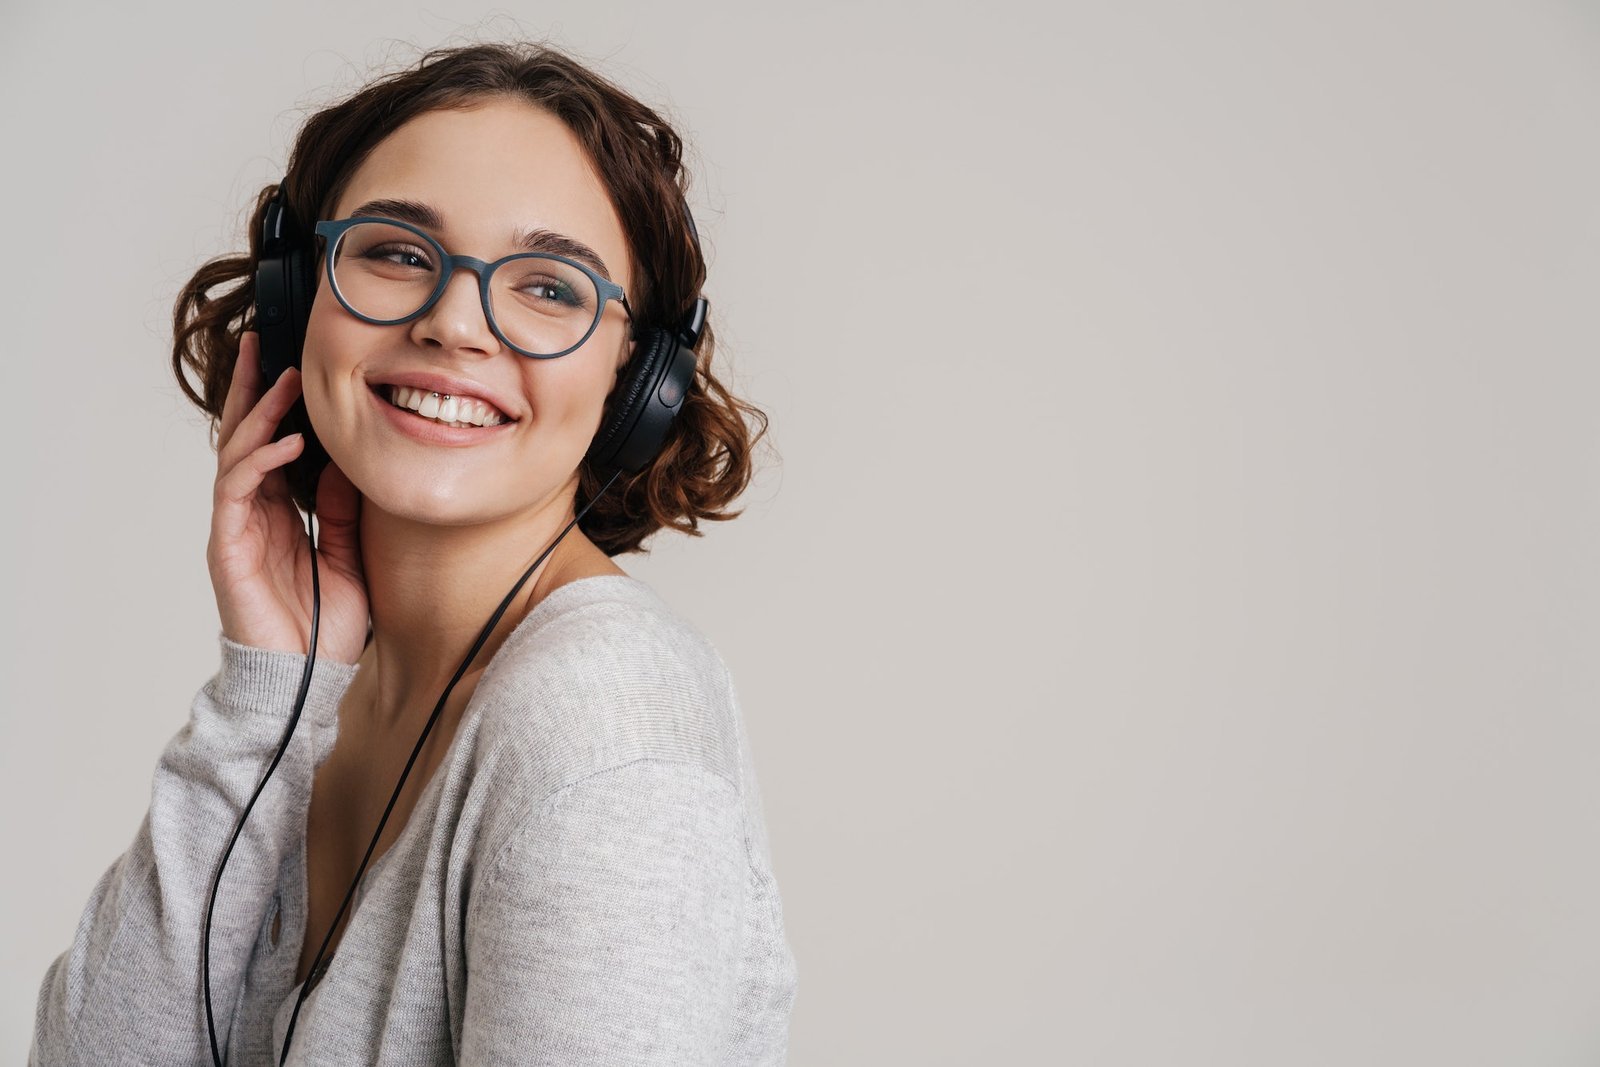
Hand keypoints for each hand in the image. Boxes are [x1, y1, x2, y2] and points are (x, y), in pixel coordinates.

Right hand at [207, 331, 368, 662]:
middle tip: (259, 342)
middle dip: (250, 389)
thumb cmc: (325, 626)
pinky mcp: (228, 546)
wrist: (307, 677)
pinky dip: (260, 461)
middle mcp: (253, 514)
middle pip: (244, 436)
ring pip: (237, 454)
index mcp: (279, 513)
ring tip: (282, 380)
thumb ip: (344, 509)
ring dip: (259, 414)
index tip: (294, 364)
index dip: (278, 406)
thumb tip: (350, 461)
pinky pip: (236, 491)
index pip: (272, 445)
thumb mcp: (349, 555)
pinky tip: (285, 441)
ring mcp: (236, 528)